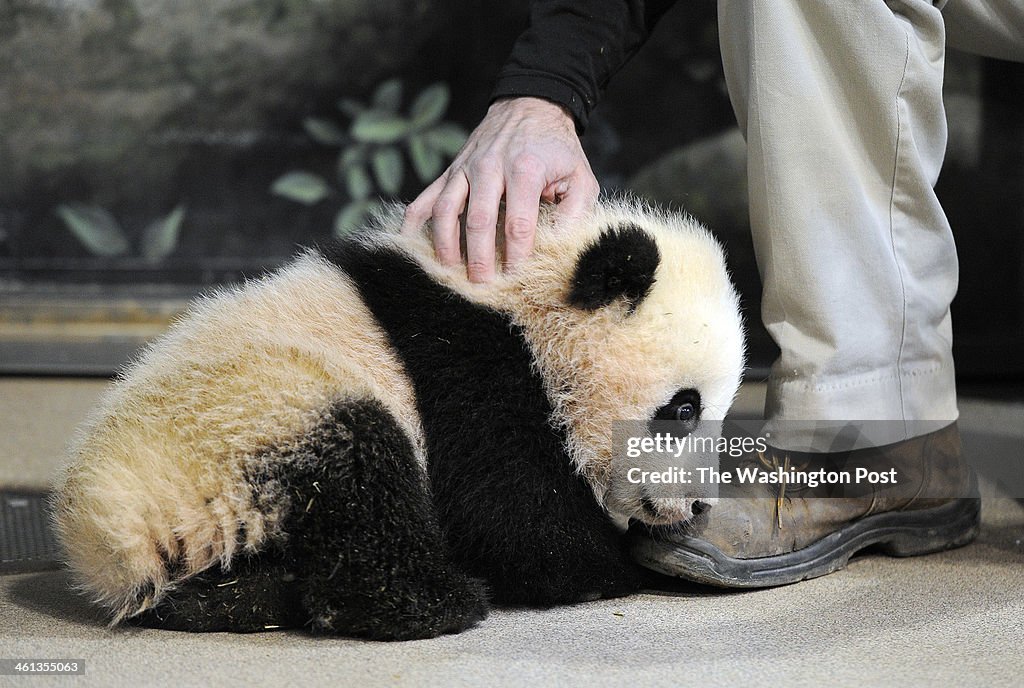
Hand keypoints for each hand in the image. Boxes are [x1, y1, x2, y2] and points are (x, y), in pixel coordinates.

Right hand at [403, 97, 599, 282]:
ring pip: (446, 211)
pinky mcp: (450, 172)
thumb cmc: (557, 150)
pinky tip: (412, 246)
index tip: (517, 278)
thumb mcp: (581, 176)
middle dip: (479, 259)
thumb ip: (576, 211)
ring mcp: (464, 169)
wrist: (530, 107)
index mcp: (525, 169)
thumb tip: (560, 245)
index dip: (517, 255)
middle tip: (483, 286)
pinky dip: (414, 224)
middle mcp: (489, 167)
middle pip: (478, 221)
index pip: (518, 223)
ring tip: (451, 273)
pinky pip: (424, 199)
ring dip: (446, 246)